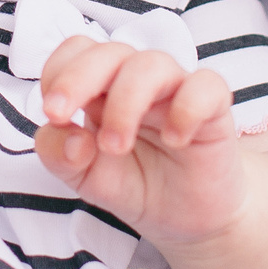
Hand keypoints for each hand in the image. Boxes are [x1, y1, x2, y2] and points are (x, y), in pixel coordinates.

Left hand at [35, 38, 246, 248]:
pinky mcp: (213, 108)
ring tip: (116, 147)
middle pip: (109, 51)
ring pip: (152, 64)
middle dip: (78, 79)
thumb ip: (58, 154)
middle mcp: (136, 80)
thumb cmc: (133, 182)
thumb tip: (71, 136)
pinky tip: (175, 140)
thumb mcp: (82, 176)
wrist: (185, 218)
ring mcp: (176, 90)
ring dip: (125, 103)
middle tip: (62, 117)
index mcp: (100, 87)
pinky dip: (187, 108)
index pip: (76, 52)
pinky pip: (206, 85)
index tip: (54, 113)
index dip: (59, 73)